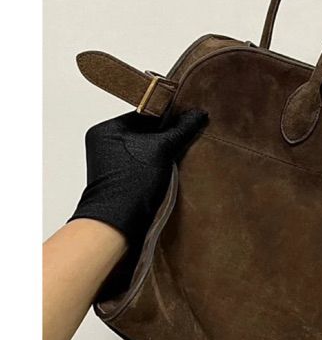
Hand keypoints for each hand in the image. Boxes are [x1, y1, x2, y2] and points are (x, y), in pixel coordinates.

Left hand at [69, 110, 207, 244]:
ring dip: (163, 151)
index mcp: (107, 129)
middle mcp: (105, 143)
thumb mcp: (162, 151)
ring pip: (146, 148)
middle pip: (145, 131)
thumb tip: (198, 114)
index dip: (168, 116)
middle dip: (166, 135)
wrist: (118, 225)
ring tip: (179, 155)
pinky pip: (143, 163)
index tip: (188, 119)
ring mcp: (111, 162)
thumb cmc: (132, 185)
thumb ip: (180, 130)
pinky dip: (157, 165)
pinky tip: (170, 170)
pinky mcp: (120, 179)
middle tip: (187, 137)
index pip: (144, 114)